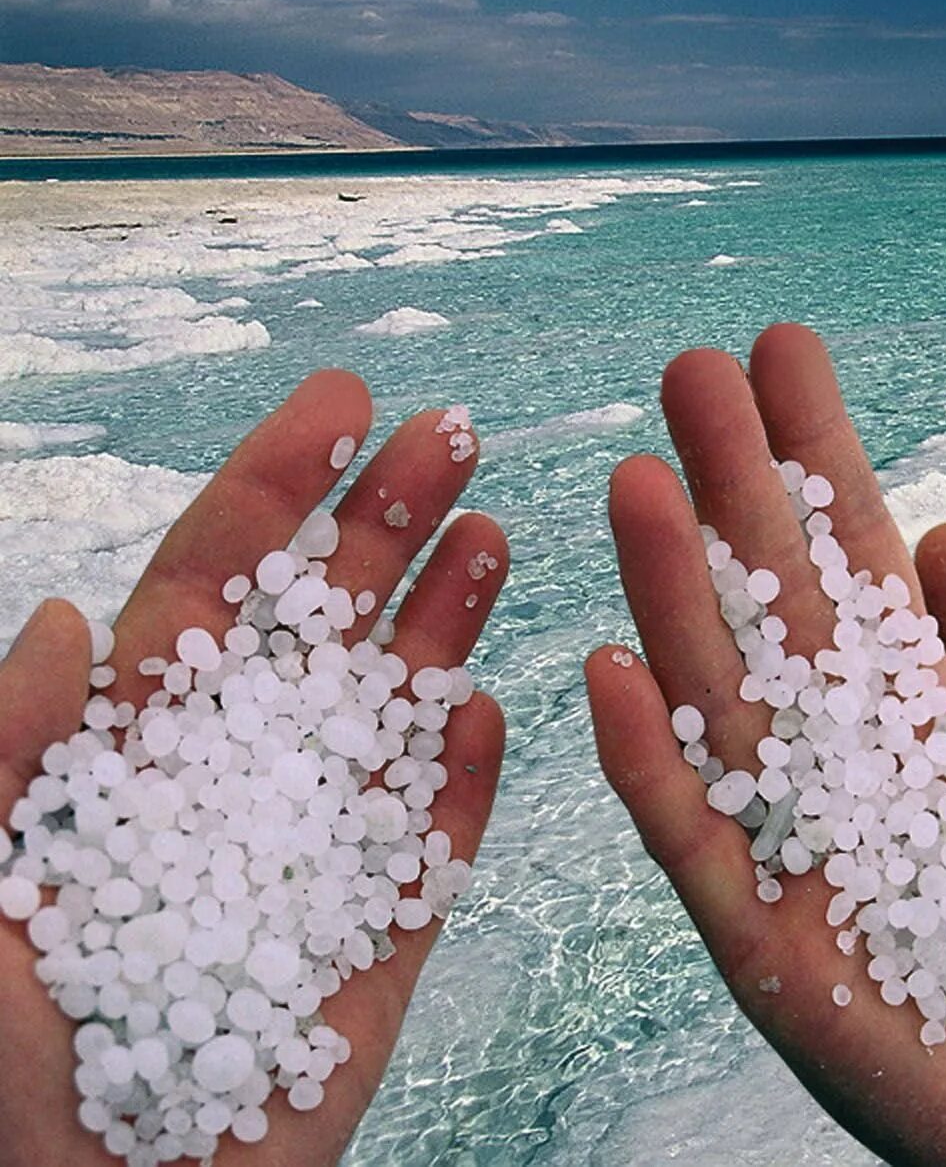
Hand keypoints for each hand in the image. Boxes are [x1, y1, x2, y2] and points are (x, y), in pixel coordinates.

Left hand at [0, 372, 507, 1166]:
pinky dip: (470, 780)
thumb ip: (11, 752)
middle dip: (385, 519)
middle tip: (453, 431)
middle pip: (324, 623)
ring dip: (445, 618)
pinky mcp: (377, 945)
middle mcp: (234, 780)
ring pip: (395, 711)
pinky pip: (438, 847)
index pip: (215, 586)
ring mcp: (315, 855)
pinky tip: (495, 707)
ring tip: (493, 529)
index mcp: (130, 750)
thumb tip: (67, 616)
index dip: (278, 487)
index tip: (341, 402)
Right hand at [586, 324, 945, 1166]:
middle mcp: (835, 757)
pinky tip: (608, 666)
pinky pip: (693, 839)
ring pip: (719, 696)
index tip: (784, 349)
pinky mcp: (758, 939)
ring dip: (676, 593)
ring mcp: (788, 840)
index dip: (819, 456)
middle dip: (736, 487)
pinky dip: (650, 759)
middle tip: (689, 366)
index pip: (853, 559)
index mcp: (911, 712)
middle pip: (772, 602)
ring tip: (640, 479)